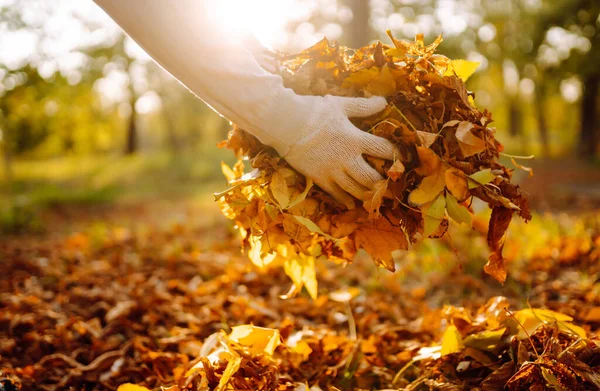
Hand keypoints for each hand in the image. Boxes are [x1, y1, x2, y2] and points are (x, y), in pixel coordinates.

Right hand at [276, 95, 394, 207]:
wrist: (284, 123)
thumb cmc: (313, 111)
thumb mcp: (340, 105)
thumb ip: (363, 106)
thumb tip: (384, 101)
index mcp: (355, 138)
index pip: (383, 149)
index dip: (396, 154)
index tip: (403, 159)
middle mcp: (346, 158)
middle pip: (372, 177)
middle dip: (384, 183)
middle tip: (391, 186)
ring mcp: (332, 170)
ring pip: (356, 189)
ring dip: (367, 194)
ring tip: (376, 197)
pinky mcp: (319, 178)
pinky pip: (336, 194)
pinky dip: (345, 200)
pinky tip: (352, 204)